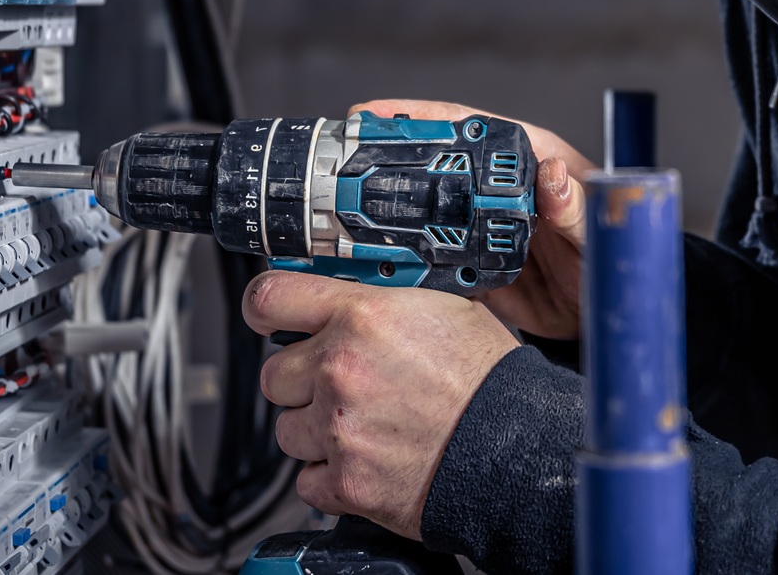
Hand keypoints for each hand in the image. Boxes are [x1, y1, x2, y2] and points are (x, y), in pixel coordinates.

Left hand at [247, 269, 518, 537]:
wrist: (515, 448)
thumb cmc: (488, 380)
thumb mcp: (442, 308)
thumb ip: (383, 302)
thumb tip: (352, 295)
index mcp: (362, 317)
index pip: (269, 299)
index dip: (262, 309)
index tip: (268, 318)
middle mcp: (340, 369)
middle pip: (273, 375)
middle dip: (302, 381)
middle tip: (342, 386)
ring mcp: (338, 429)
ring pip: (287, 430)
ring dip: (316, 431)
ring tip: (364, 426)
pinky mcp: (345, 482)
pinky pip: (308, 480)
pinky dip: (331, 476)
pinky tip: (368, 460)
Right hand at [349, 99, 593, 339]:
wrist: (616, 315)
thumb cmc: (619, 256)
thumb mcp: (600, 232)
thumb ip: (576, 206)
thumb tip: (551, 174)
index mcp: (530, 162)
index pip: (468, 128)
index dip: (421, 118)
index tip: (379, 115)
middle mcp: (500, 192)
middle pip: (437, 166)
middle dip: (389, 160)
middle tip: (344, 161)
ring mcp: (485, 228)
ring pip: (428, 213)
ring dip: (391, 212)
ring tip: (346, 213)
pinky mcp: (478, 268)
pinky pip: (435, 261)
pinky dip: (408, 263)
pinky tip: (379, 264)